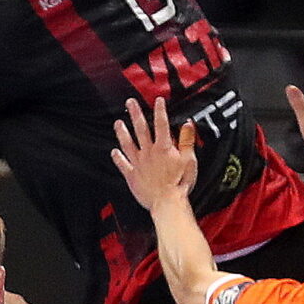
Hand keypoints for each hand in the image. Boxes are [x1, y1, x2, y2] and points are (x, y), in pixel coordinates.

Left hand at [112, 96, 197, 213]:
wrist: (167, 203)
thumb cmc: (180, 183)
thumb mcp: (189, 161)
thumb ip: (187, 142)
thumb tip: (187, 125)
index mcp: (164, 148)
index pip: (161, 124)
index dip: (160, 110)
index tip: (158, 100)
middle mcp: (149, 152)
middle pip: (141, 129)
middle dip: (135, 114)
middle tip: (130, 102)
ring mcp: (138, 163)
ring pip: (128, 144)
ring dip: (122, 132)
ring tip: (118, 123)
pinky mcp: (132, 176)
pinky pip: (123, 164)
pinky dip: (118, 158)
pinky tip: (113, 151)